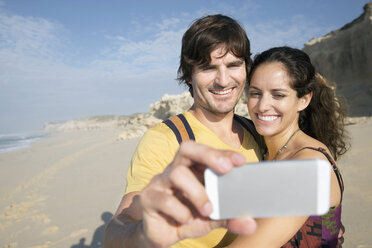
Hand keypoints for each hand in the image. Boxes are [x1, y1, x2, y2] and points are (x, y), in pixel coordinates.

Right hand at [140, 141, 256, 247]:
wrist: (161, 234)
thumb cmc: (188, 217)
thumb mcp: (211, 218)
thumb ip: (229, 217)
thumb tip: (251, 225)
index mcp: (191, 168)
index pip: (205, 152)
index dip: (222, 153)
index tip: (241, 161)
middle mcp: (174, 169)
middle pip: (186, 148)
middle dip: (208, 154)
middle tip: (226, 168)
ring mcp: (160, 182)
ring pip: (177, 173)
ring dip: (197, 193)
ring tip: (208, 210)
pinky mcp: (149, 198)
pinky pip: (165, 199)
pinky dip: (181, 212)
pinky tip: (185, 220)